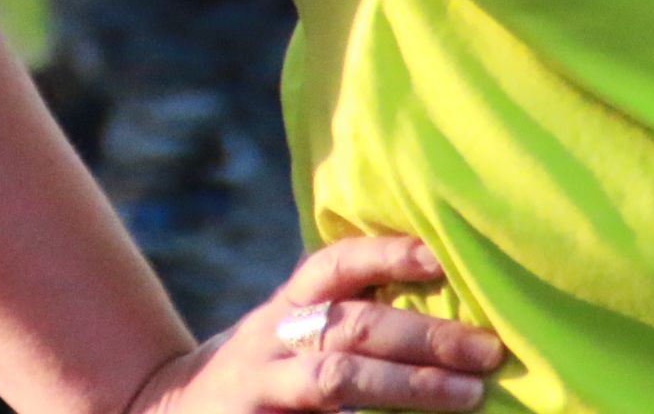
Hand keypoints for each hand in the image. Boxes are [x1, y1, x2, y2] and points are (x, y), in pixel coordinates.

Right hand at [127, 236, 504, 412]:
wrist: (165, 410)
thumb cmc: (260, 369)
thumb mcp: (288, 330)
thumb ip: (344, 316)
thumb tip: (442, 302)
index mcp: (287, 307)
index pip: (334, 266)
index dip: (384, 255)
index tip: (439, 257)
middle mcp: (273, 339)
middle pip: (352, 327)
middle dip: (424, 335)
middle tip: (487, 349)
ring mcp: (265, 386)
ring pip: (338, 380)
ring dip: (409, 387)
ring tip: (469, 393)